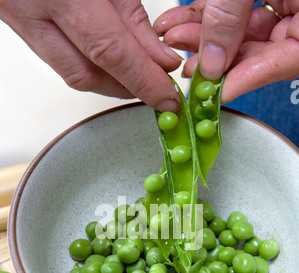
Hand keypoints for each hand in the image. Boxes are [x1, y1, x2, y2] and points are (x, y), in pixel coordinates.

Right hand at [0, 0, 182, 111]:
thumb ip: (132, 17)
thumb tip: (158, 59)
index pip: (110, 52)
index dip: (143, 81)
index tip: (166, 97)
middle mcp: (34, 10)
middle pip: (89, 74)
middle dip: (128, 88)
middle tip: (156, 90)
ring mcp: (22, 21)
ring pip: (73, 75)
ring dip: (110, 84)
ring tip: (137, 79)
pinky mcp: (21, 28)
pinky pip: (60, 62)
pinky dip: (91, 71)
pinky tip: (111, 69)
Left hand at [154, 0, 298, 102]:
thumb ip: (232, 13)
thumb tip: (212, 59)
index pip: (281, 64)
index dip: (244, 81)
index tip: (212, 94)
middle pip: (258, 52)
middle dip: (214, 60)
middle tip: (186, 69)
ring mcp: (284, 5)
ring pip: (243, 32)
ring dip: (203, 37)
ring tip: (172, 38)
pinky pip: (238, 12)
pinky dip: (209, 17)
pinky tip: (181, 22)